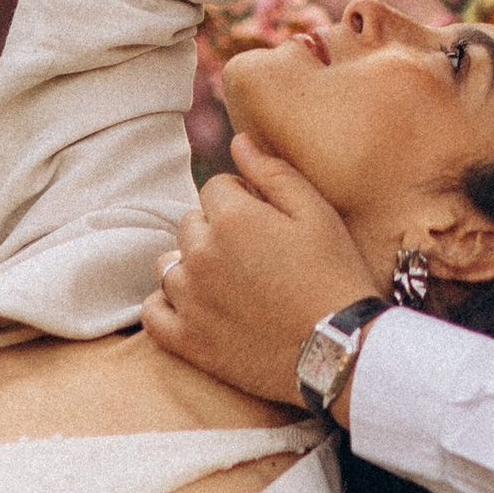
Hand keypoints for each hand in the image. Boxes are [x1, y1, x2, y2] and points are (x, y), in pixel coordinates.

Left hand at [141, 133, 373, 409]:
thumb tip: (238, 142)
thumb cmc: (334, 277)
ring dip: (192, 266)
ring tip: (230, 283)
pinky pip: (153, 312)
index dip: (243, 198)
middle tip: (256, 255)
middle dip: (216, 231)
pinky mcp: (188, 340)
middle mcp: (201, 255)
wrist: (340, 350)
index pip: (216, 187)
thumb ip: (273, 172)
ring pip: (170, 264)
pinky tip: (195, 305)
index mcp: (232, 218)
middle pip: (191, 224)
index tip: (267, 220)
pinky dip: (167, 305)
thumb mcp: (318, 213)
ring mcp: (190, 300)